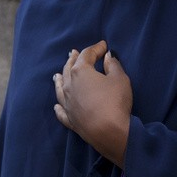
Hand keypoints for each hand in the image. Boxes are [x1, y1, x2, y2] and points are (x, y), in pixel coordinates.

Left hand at [53, 40, 131, 167]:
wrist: (108, 131)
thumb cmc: (115, 101)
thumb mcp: (120, 79)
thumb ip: (113, 65)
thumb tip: (107, 57)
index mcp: (80, 71)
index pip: (87, 55)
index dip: (96, 48)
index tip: (103, 45)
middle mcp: (69, 85)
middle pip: (69, 68)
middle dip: (73, 59)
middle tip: (74, 53)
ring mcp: (66, 103)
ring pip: (60, 88)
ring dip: (60, 79)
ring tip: (58, 74)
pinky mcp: (69, 119)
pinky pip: (61, 110)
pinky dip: (58, 105)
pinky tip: (57, 104)